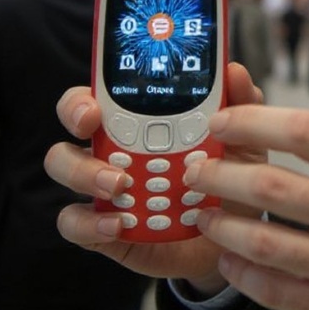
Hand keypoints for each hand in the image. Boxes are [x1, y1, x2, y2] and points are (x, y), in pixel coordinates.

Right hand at [44, 62, 267, 295]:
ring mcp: (104, 187)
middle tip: (94, 130)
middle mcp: (115, 148)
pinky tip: (118, 225)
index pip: (99, 95)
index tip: (94, 106)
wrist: (233, 237)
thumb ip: (240, 106)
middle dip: (75, 120)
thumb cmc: (230, 180)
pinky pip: (74, 223)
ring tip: (119, 185)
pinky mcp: (103, 228)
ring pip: (65, 167)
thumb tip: (234, 71)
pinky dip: (89, 224)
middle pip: (72, 124)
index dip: (85, 96)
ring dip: (83, 172)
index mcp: (142, 120)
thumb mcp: (243, 142)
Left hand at [186, 106, 308, 309]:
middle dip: (223, 174)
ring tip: (205, 214)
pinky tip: (229, 258)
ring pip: (266, 242)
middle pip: (277, 185)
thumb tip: (282, 132)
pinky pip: (274, 289)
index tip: (222, 124)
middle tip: (197, 170)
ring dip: (225, 225)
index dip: (255, 122)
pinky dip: (242, 272)